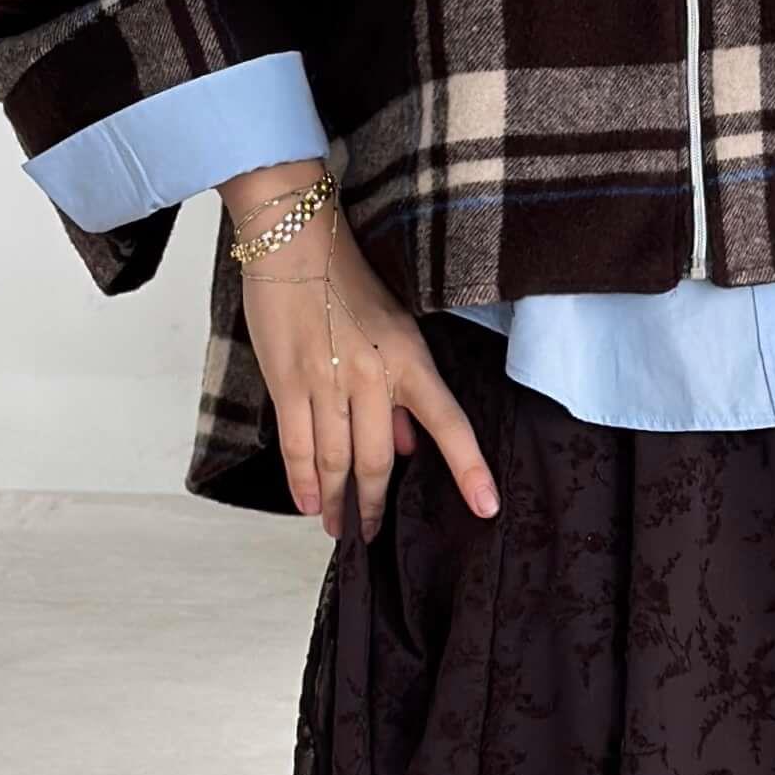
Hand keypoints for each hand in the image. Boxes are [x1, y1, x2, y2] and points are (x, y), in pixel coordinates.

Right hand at [222, 168, 504, 538]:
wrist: (295, 241)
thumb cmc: (346, 280)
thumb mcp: (395, 329)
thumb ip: (403, 392)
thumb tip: (409, 447)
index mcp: (410, 359)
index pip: (449, 424)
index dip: (469, 469)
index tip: (486, 506)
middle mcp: (374, 376)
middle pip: (380, 460)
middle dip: (373, 504)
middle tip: (369, 534)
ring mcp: (329, 381)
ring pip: (337, 460)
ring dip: (338, 502)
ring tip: (338, 528)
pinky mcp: (288, 382)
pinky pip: (298, 446)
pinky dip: (304, 482)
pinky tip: (310, 504)